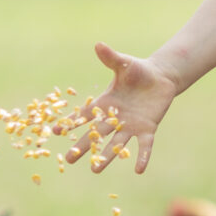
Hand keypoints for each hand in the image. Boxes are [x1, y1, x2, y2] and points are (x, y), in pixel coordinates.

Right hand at [63, 42, 182, 173]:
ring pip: (116, 144)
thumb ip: (111, 58)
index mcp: (105, 103)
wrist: (160, 78)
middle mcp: (115, 118)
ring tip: (95, 170)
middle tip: (69, 160)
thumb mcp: (124, 64)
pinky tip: (139, 170)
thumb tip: (98, 44)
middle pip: (96, 135)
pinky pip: (144, 146)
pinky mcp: (147, 129)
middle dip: (83, 147)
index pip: (85, 115)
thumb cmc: (138, 70)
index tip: (55, 130)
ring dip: (107, 157)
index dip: (72, 122)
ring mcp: (130, 126)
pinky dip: (142, 157)